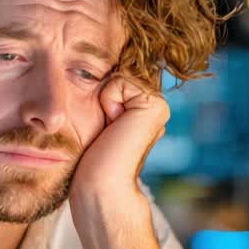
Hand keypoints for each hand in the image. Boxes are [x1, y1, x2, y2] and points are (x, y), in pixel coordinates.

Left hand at [70, 73, 168, 201]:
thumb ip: (107, 92)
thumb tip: (100, 65)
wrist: (100, 183)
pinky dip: (109, 100)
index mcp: (140, 108)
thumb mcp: (96, 116)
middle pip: (117, 72)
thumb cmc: (91, 158)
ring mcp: (157, 106)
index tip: (103, 124)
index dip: (100, 93)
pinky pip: (121, 81)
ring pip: (120, 75)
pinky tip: (114, 125)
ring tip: (110, 127)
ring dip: (105, 98)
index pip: (114, 75)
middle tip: (106, 126)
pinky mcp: (156, 106)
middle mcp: (152, 106)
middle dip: (103, 94)